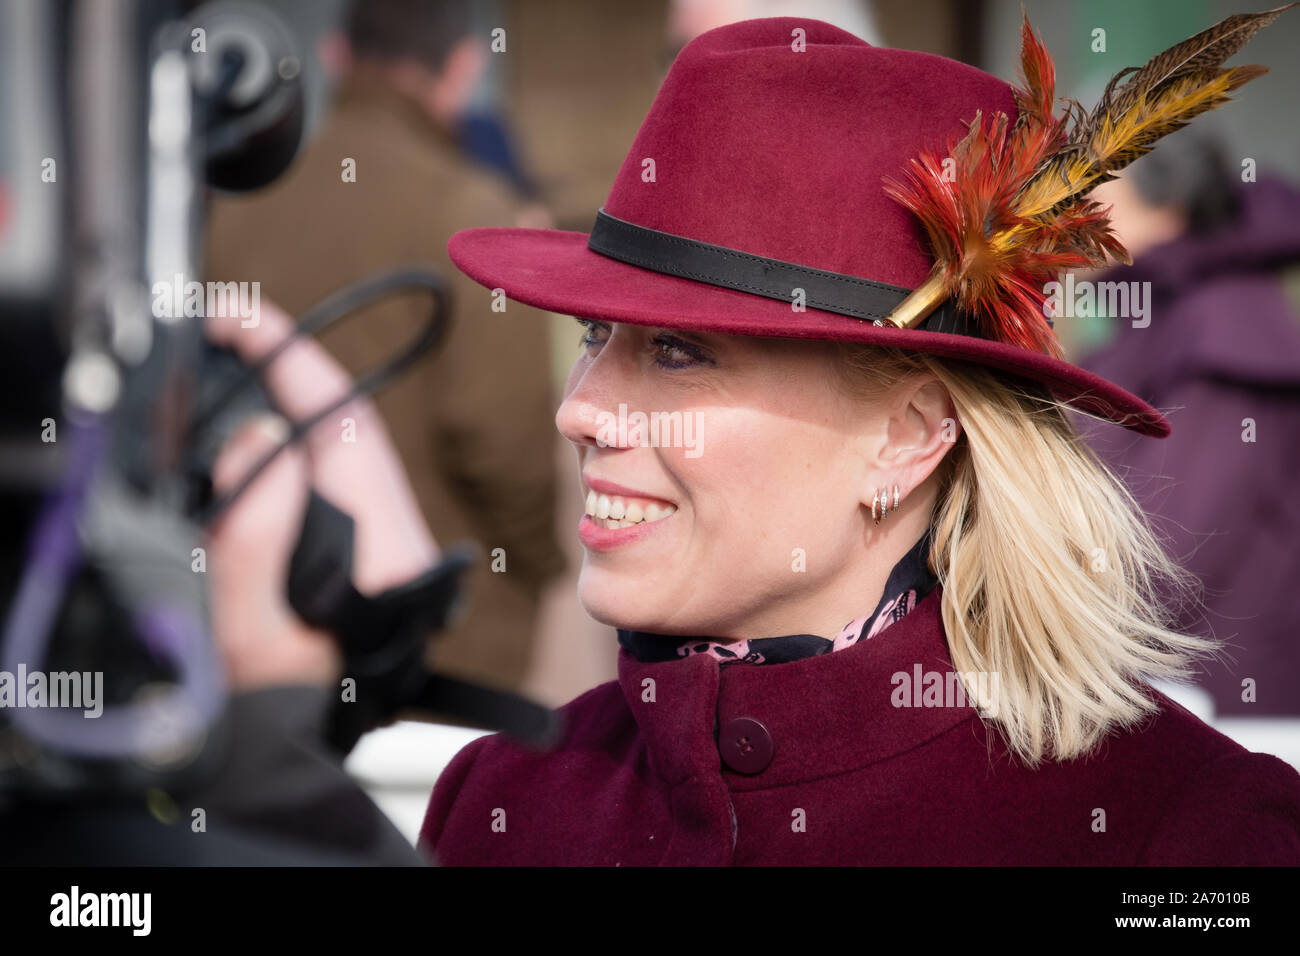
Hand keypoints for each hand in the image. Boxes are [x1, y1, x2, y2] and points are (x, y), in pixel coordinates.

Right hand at [204, 300, 439, 691]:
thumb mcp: (248, 635)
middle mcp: (394, 539)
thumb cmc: (277, 709)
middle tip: (228, 330)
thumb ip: (251, 538)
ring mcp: (385, 543)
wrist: (298, 758)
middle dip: (289, 370)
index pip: (344, 428)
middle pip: (347, 427)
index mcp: (379, 553)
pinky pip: (333, 478)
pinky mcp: (368, 551)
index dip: (294, 362)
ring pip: (341, 449)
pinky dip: (293, 445)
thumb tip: (256, 440)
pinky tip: (258, 434)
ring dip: (292, 404)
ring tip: (236, 364)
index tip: (241, 321)